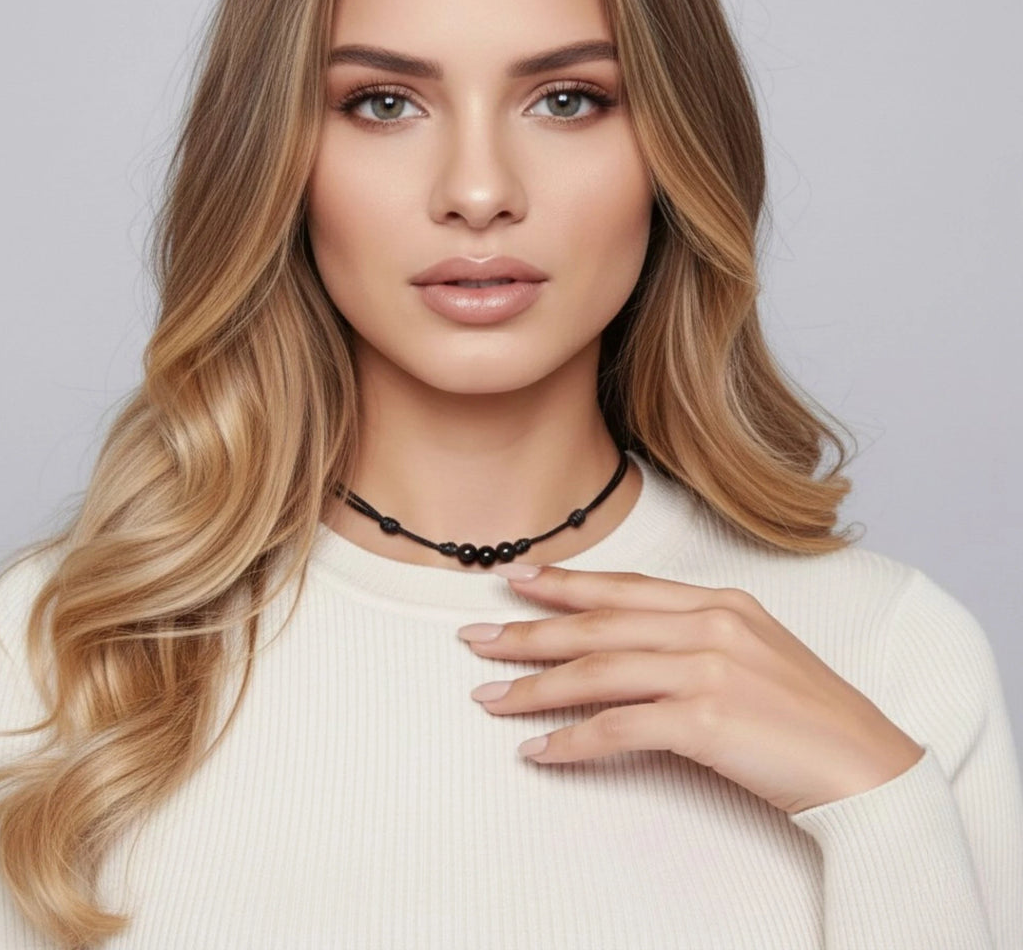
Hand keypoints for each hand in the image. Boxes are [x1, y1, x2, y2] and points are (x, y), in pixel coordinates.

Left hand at [457, 565, 924, 814]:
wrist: (868, 766)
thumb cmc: (810, 714)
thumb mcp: (756, 650)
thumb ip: (696, 635)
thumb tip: (628, 644)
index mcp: (721, 602)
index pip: (624, 587)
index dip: (565, 583)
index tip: (518, 578)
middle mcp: (710, 625)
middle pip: (598, 624)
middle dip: (530, 631)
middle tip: (476, 637)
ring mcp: (708, 669)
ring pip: (597, 672)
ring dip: (535, 688)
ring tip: (490, 698)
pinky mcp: (707, 720)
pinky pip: (619, 727)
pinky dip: (573, 741)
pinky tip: (540, 750)